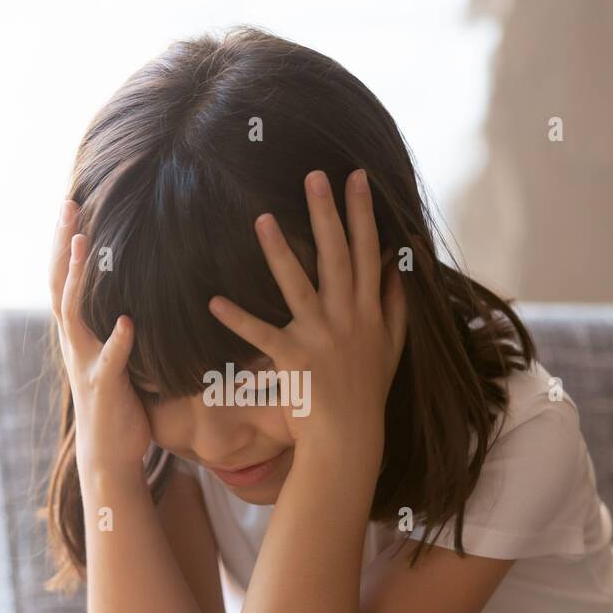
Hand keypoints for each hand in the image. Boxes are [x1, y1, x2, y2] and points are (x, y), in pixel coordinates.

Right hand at [49, 199, 150, 473]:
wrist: (109, 456)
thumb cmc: (117, 404)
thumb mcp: (114, 355)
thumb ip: (115, 325)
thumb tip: (135, 292)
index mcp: (76, 334)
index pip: (63, 279)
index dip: (64, 243)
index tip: (70, 205)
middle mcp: (74, 343)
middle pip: (59, 284)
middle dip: (63, 244)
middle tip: (67, 205)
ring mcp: (85, 363)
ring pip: (74, 314)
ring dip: (79, 278)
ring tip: (86, 244)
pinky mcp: (104, 387)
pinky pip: (110, 361)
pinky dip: (118, 341)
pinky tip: (129, 321)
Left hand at [207, 169, 406, 463]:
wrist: (350, 436)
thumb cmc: (367, 392)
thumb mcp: (392, 347)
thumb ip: (396, 306)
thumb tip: (397, 268)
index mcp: (369, 311)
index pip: (369, 252)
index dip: (364, 214)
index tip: (357, 177)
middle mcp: (348, 318)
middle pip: (338, 257)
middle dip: (327, 214)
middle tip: (314, 176)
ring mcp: (320, 337)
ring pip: (298, 286)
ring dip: (279, 252)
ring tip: (262, 218)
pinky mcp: (294, 359)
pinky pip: (261, 335)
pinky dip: (238, 320)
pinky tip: (215, 301)